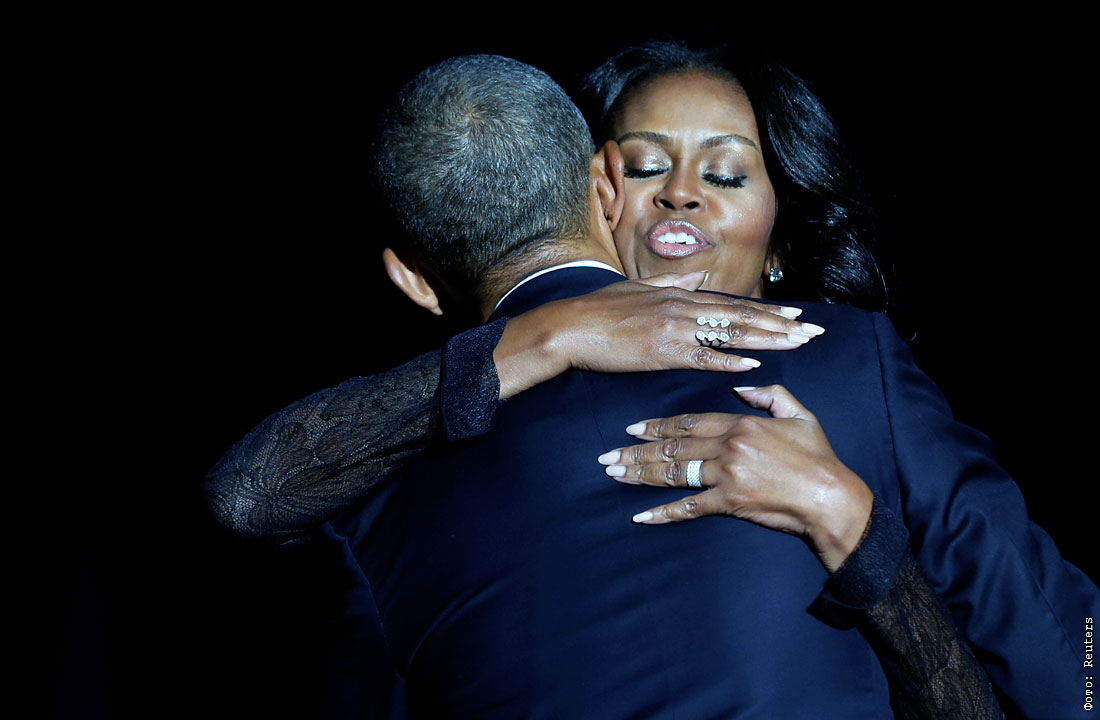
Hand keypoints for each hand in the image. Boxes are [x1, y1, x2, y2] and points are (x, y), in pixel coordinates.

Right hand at [495, 272, 823, 397]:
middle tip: (813, 330)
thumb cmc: (599, 310)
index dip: (767, 310)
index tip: (795, 314)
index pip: (733, 304)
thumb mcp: (638, 288)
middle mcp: (683, 307)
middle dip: (780, 324)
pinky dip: (728, 359)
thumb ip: (671, 283)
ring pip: (730, 334)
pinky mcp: (661, 351)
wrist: (570, 326)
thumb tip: (697, 278)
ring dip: (766, 339)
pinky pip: (702, 356)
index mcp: (678, 294)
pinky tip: (753, 362)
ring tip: (796, 343)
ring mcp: (674, 329)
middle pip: (741, 316)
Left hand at [596, 384, 872, 572]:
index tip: (633, 427)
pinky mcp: (729, 504)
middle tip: (608, 455)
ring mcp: (726, 476)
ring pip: (674, 473)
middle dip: (637, 451)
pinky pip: (689, 507)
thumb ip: (770, 395)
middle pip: (673, 446)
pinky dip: (664, 513)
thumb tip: (742, 386)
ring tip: (615, 476)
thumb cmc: (818, 456)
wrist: (830, 497)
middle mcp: (727, 447)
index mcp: (740, 424)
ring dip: (641, 474)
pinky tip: (641, 516)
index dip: (658, 424)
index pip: (689, 421)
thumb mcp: (799, 414)